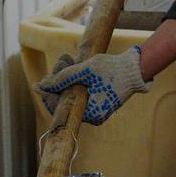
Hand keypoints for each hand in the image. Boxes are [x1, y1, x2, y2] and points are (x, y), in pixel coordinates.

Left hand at [35, 47, 149, 124]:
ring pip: (71, 95)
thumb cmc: (112, 69)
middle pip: (65, 101)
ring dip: (66, 78)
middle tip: (61, 61)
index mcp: (90, 114)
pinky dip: (75, 81)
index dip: (48, 95)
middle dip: (58, 82)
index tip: (40, 82)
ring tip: (68, 59)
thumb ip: (61, 78)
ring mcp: (96, 110)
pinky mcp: (98, 103)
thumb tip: (39, 86)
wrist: (136, 68)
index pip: (60, 109)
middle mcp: (92, 117)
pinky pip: (80, 94)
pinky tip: (74, 65)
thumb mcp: (84, 70)